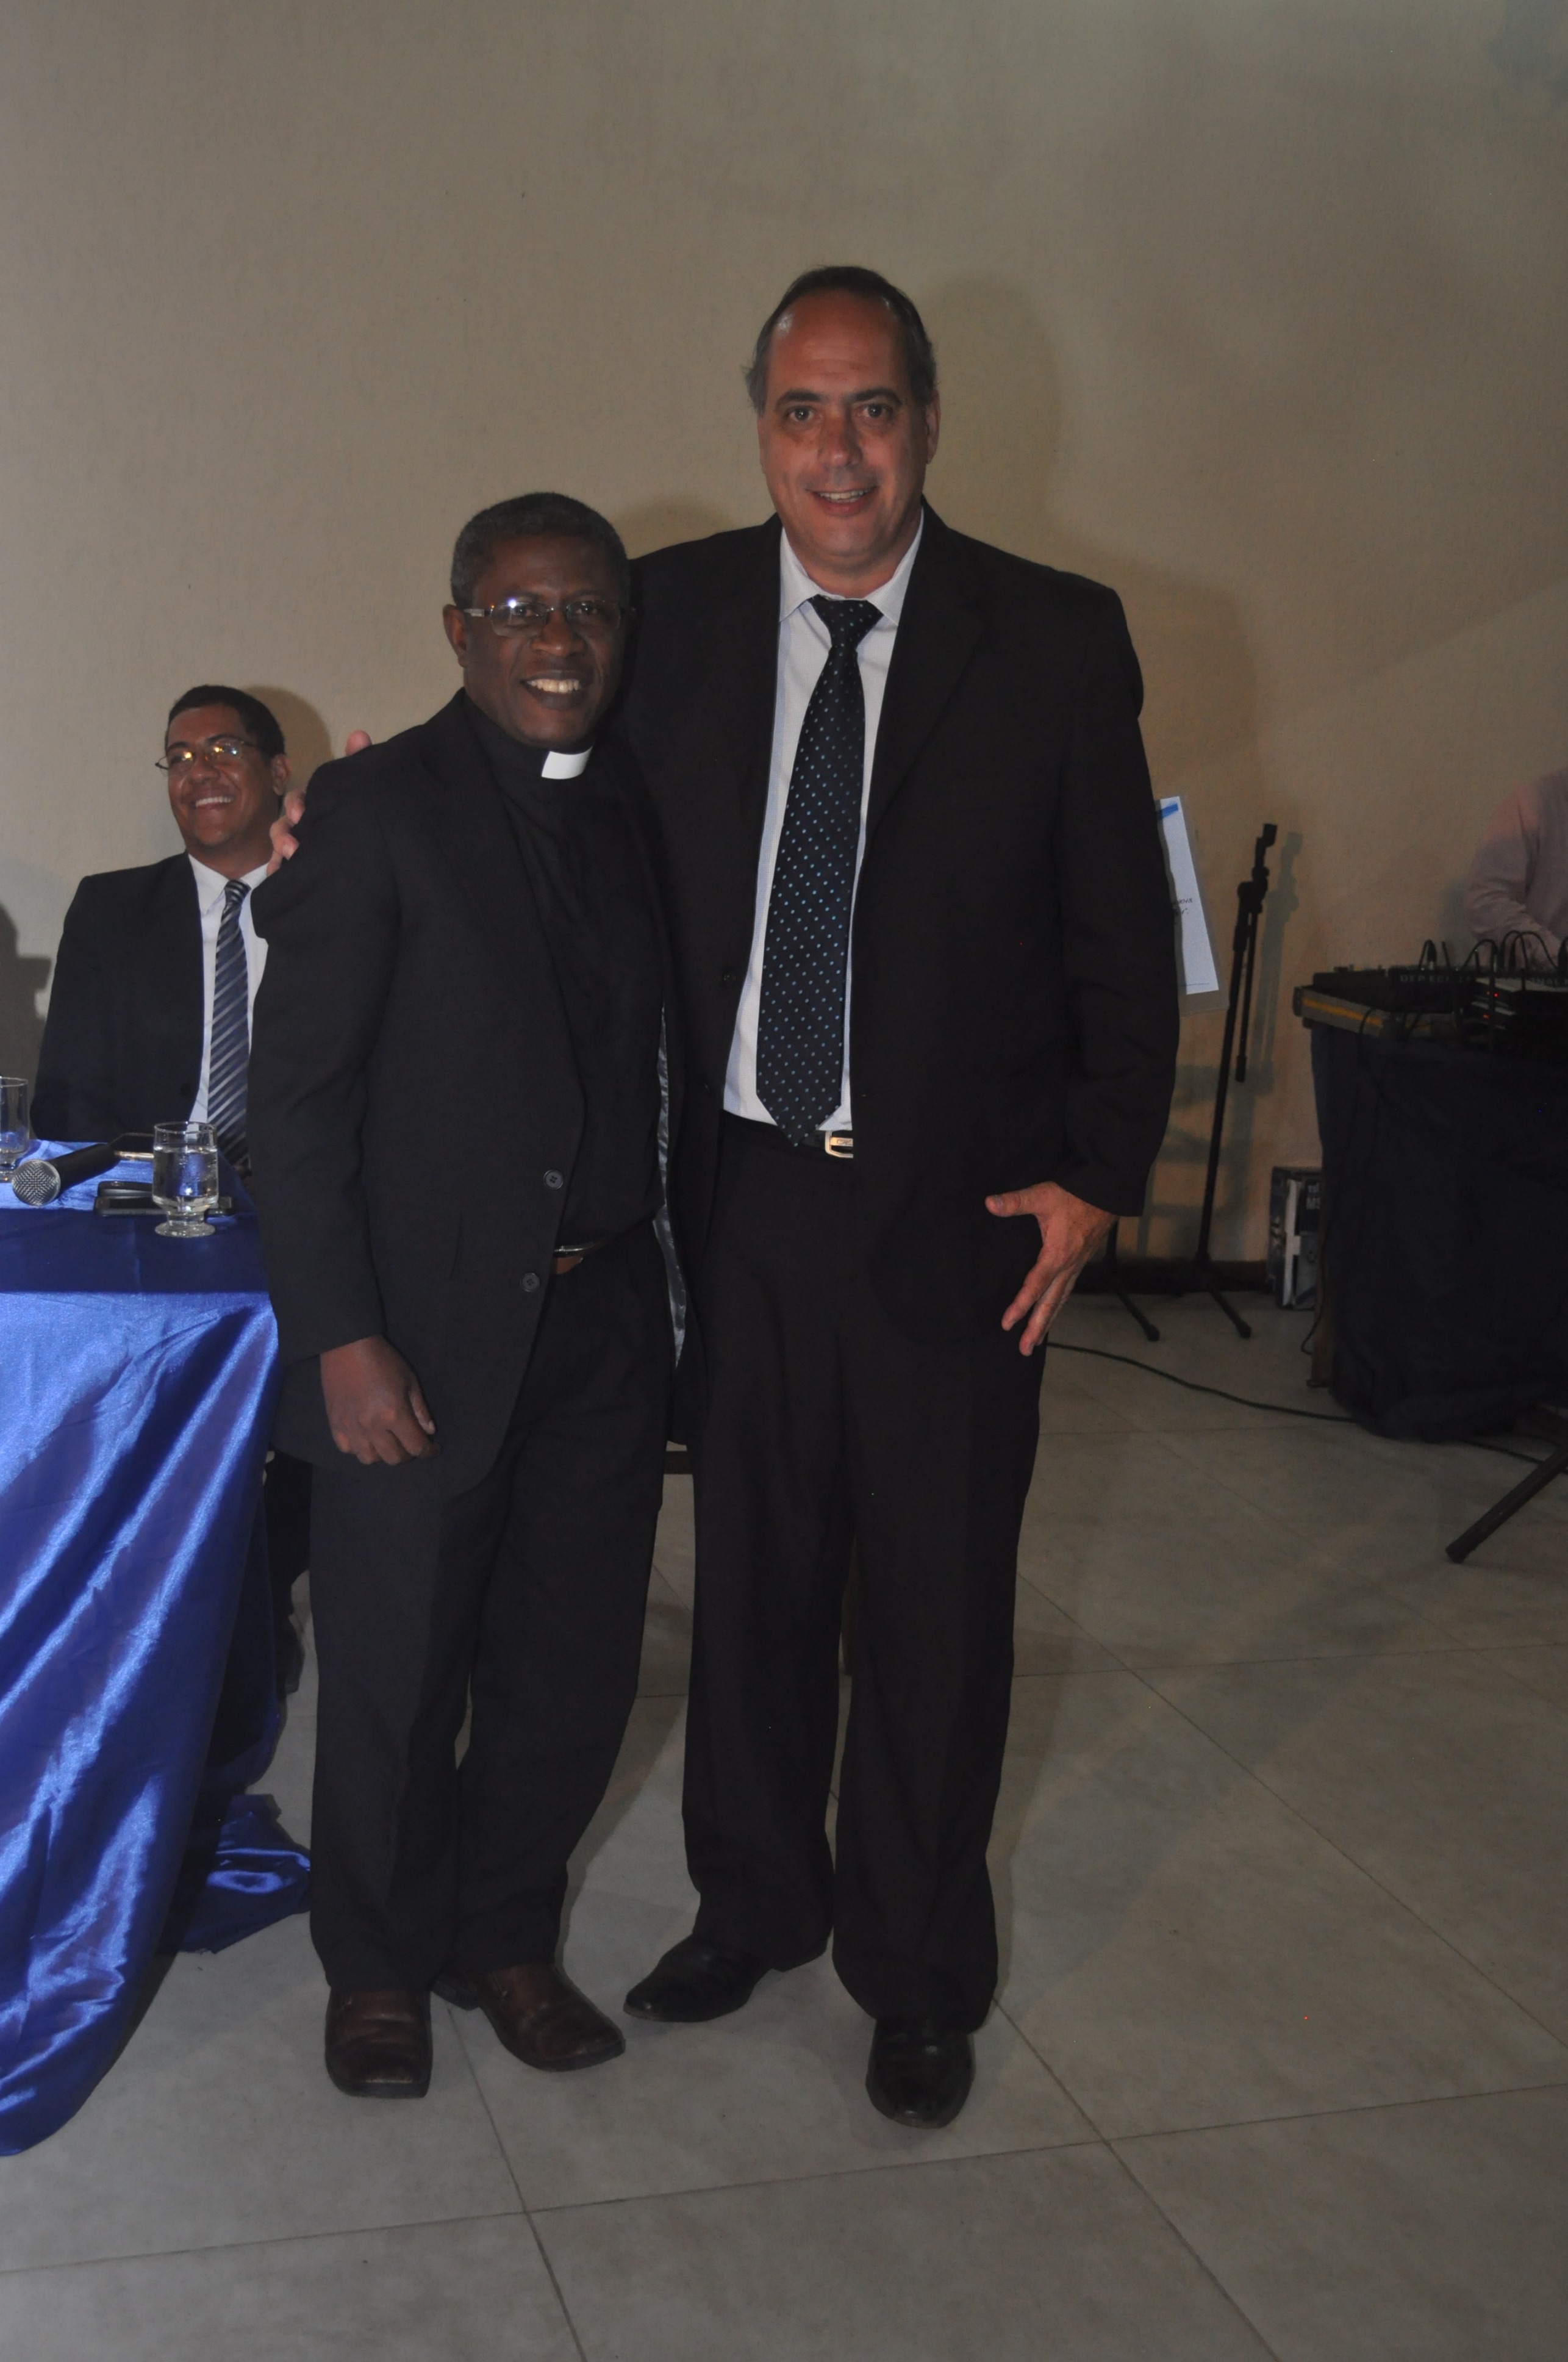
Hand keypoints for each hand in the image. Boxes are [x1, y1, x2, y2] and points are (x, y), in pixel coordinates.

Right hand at [265, 732, 372, 872]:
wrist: (374, 850)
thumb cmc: (357, 808)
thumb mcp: (358, 787)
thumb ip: (358, 761)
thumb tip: (358, 735)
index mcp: (314, 804)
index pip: (297, 799)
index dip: (296, 804)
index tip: (301, 814)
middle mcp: (303, 824)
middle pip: (282, 824)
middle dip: (282, 834)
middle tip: (292, 846)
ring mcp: (299, 845)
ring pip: (281, 846)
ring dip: (279, 854)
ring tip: (286, 863)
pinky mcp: (301, 866)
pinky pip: (284, 868)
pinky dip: (279, 871)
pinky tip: (278, 877)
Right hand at [319, 1335, 437, 1463]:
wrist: (347, 1346)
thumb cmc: (383, 1360)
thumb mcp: (409, 1381)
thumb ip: (420, 1410)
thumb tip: (429, 1432)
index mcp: (394, 1414)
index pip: (416, 1446)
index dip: (428, 1451)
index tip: (433, 1449)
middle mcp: (372, 1426)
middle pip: (393, 1458)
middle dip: (407, 1454)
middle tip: (410, 1442)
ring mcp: (350, 1427)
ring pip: (369, 1459)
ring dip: (382, 1454)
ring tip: (387, 1441)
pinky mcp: (334, 1424)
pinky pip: (347, 1449)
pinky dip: (359, 1448)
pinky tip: (366, 1437)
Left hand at [986, 1181, 1114, 1355]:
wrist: (1106, 1194)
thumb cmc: (1074, 1196)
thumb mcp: (1042, 1196)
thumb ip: (1016, 1202)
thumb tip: (989, 1203)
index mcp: (1056, 1255)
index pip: (1035, 1287)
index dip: (1020, 1306)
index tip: (1006, 1324)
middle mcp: (1067, 1267)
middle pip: (1050, 1304)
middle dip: (1036, 1328)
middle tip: (1024, 1350)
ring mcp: (1075, 1267)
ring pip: (1060, 1301)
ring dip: (1047, 1322)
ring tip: (1035, 1341)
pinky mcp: (1079, 1263)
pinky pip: (1067, 1292)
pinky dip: (1057, 1307)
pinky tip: (1051, 1312)